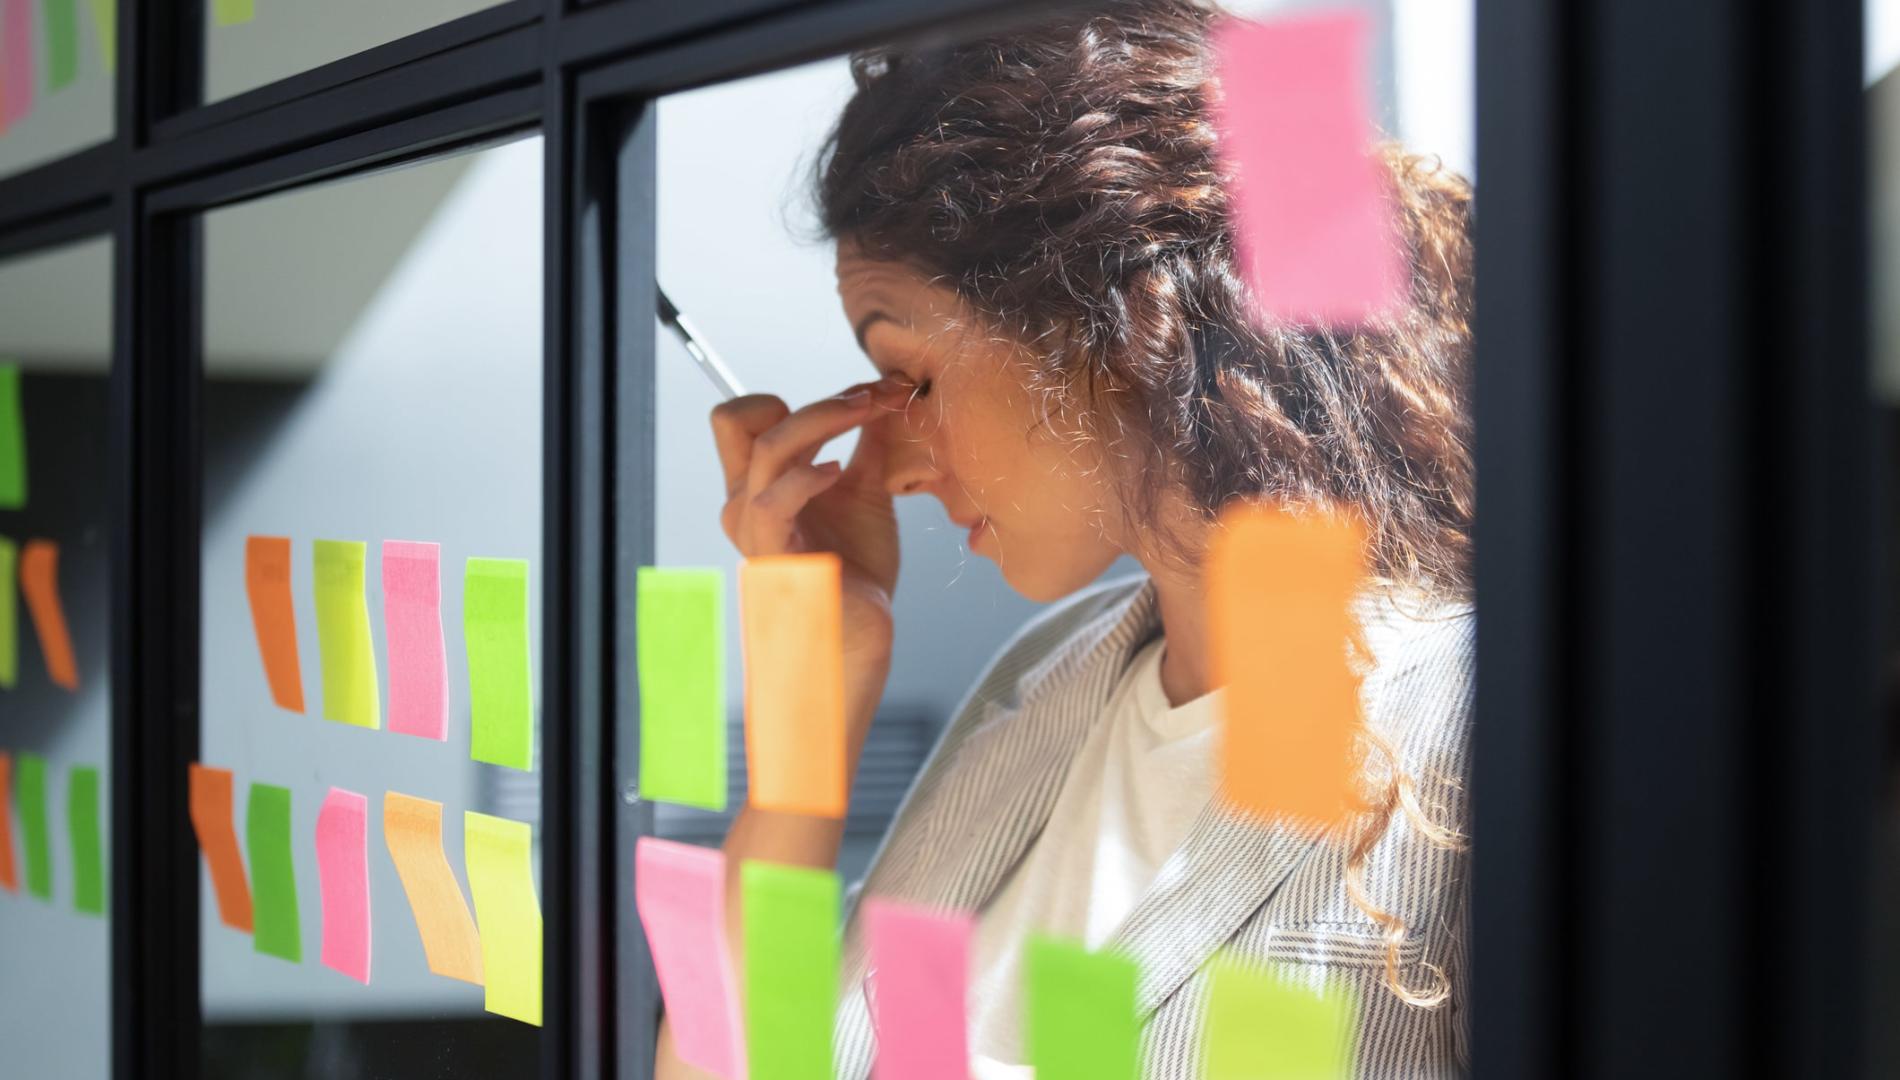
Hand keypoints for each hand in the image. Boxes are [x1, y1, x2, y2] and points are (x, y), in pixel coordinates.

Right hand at [711, 378, 911, 674]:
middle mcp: (746, 499)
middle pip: (741, 417)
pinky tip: (837, 471)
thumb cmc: (855, 570)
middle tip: (875, 399)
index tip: (869, 395)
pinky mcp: (774, 554)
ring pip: (767, 447)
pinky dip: (806, 477)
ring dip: (824, 420)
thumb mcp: (865, 492)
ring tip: (871, 416)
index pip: (749, 416)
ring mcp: (754, 527)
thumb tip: (884, 395)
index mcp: (761, 482)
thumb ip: (866, 445)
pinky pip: (772, 502)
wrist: (859, 634)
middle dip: (817, 401)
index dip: (806, 396)